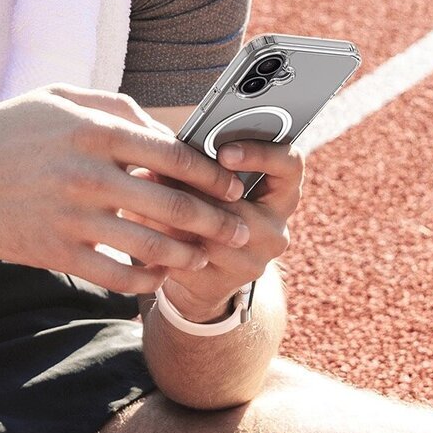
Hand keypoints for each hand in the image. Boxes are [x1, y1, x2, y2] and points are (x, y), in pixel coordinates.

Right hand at [0, 85, 249, 293]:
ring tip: (204, 257)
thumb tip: (166, 132)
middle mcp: (87, 174)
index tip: (231, 185)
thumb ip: (118, 108)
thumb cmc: (10, 128)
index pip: (171, 155)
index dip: (209, 174)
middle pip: (170, 205)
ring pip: (147, 246)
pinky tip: (158, 277)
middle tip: (239, 229)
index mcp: (95, 130)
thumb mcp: (62, 98)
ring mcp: (69, 216)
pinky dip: (142, 280)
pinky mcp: (52, 251)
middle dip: (214, 221)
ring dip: (185, 255)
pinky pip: (112, 275)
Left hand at [135, 139, 304, 322]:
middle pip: (243, 204)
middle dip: (198, 186)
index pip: (290, 164)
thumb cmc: (208, 207)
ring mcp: (254, 261)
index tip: (223, 152)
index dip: (260, 153)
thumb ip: (197, 161)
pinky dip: (163, 238)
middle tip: (163, 167)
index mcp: (283, 193)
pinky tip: (142, 223)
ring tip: (144, 190)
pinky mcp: (223, 284)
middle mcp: (277, 229)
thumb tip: (161, 148)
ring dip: (175, 212)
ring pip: (213, 233)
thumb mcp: (212, 182)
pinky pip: (189, 257)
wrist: (203, 274)